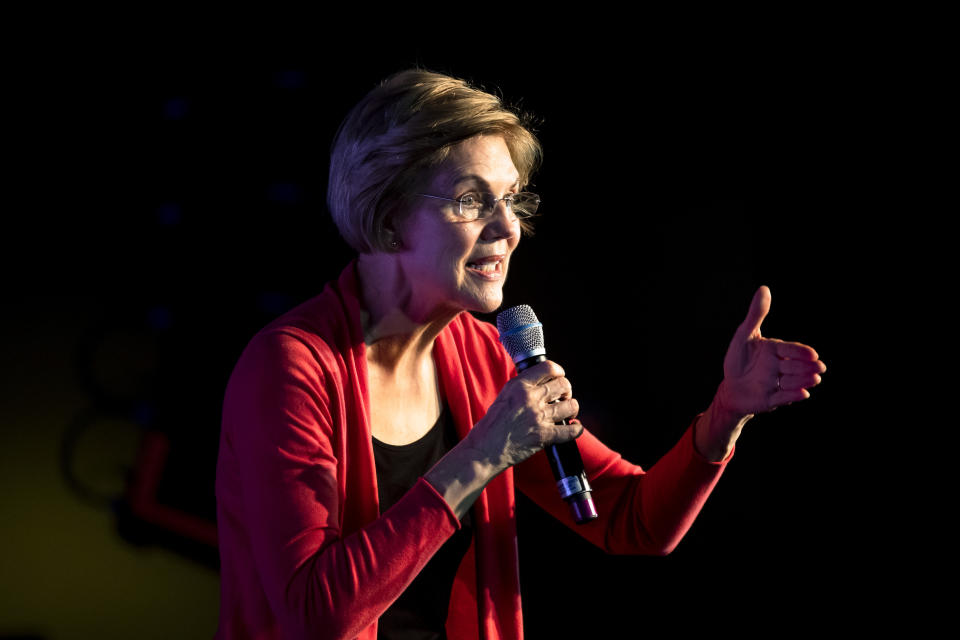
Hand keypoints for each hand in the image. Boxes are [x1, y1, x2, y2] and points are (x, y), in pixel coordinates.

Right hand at [465, 360, 581, 470]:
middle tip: (563, 398)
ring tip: (567, 413)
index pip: (549, 368)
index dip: (559, 371)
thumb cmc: (492, 425)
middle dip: (567, 391)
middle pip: (564, 385)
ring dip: (572, 409)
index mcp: (519, 386)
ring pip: (571, 406)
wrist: (484, 449)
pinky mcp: (543, 436)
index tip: (559, 377)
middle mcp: (530, 398)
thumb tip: (542, 382)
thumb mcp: (504, 395)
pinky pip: (570, 431)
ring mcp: (538, 417)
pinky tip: (573, 428)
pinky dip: (576, 430)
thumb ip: (522, 387)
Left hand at [716, 286, 825, 416]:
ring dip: (804, 380)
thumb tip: (764, 288)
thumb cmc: (738, 359)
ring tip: (815, 379)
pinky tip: (804, 394)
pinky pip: (783, 397)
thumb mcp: (744, 335)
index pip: (791, 349)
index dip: (801, 352)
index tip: (812, 354)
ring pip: (793, 381)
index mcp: (775, 350)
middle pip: (795, 366)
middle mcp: (780, 367)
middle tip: (819, 367)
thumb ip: (756, 314)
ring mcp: (777, 384)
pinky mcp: (772, 399)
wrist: (730, 387)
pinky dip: (793, 396)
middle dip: (807, 367)